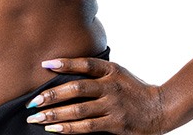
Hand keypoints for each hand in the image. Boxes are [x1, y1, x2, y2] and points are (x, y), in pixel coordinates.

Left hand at [24, 56, 163, 133]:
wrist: (159, 108)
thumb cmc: (133, 88)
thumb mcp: (118, 72)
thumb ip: (97, 71)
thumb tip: (66, 70)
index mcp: (111, 70)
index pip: (85, 64)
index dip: (65, 63)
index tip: (45, 65)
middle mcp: (110, 87)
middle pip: (76, 89)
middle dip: (52, 95)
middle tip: (33, 101)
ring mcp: (112, 106)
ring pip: (78, 110)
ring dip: (55, 114)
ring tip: (36, 117)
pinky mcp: (114, 124)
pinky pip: (87, 127)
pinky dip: (69, 128)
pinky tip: (54, 128)